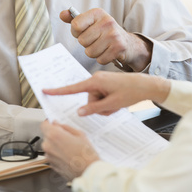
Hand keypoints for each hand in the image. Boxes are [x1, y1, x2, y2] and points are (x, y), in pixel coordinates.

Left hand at [41, 120, 99, 179]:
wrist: (88, 172)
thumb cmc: (86, 155)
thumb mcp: (79, 134)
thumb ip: (66, 127)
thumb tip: (58, 124)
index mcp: (54, 135)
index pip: (44, 125)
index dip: (49, 123)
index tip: (54, 123)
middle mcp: (48, 146)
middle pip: (47, 135)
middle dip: (54, 134)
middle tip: (66, 136)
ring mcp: (49, 157)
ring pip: (49, 146)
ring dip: (56, 145)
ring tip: (69, 147)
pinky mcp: (51, 165)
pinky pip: (52, 155)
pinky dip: (57, 153)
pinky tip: (68, 155)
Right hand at [43, 71, 170, 115]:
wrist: (146, 85)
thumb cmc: (130, 93)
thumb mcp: (111, 104)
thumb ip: (93, 108)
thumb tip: (79, 112)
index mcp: (95, 81)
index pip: (73, 88)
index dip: (58, 91)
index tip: (45, 90)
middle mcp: (96, 79)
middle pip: (88, 99)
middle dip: (99, 106)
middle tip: (114, 106)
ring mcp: (101, 81)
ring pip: (95, 101)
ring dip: (105, 106)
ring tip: (117, 103)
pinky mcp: (106, 84)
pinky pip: (101, 97)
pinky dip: (108, 103)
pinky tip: (118, 101)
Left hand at [60, 8, 151, 71]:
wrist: (127, 42)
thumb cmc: (104, 32)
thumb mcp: (91, 22)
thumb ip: (74, 19)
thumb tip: (62, 15)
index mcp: (97, 13)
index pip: (75, 25)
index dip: (76, 32)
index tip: (84, 32)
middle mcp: (107, 21)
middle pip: (82, 41)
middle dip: (86, 44)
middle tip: (96, 40)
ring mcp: (114, 35)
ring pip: (90, 52)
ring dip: (94, 52)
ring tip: (102, 46)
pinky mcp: (118, 48)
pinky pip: (100, 59)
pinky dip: (102, 58)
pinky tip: (108, 52)